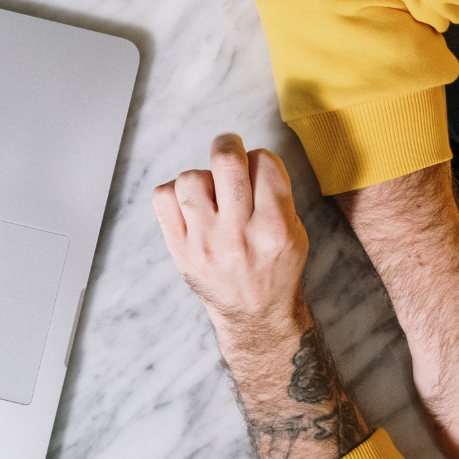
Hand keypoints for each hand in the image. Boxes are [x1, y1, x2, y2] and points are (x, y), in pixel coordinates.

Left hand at [152, 134, 309, 345]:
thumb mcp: (295, 231)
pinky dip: (174, 193)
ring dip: (202, 177)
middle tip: (229, 151)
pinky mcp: (180, 249)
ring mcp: (205, 242)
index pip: (264, 162)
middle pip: (226, 161)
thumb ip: (276, 194)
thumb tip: (247, 156)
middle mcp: (239, 234)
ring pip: (190, 178)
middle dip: (228, 145)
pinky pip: (163, 198)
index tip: (256, 168)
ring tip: (211, 192)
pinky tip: (191, 206)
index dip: (259, 157)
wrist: (253, 314)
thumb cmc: (274, 267)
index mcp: (275, 227)